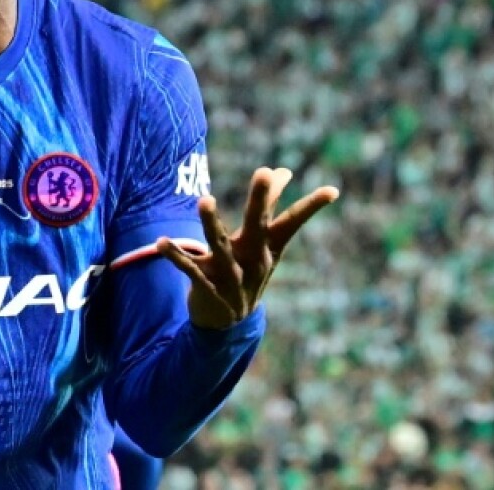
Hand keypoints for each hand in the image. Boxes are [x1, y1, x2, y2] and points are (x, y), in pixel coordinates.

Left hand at [157, 167, 339, 329]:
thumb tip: (281, 170)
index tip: (333, 191)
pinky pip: (190, 269)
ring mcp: (231, 276)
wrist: (228, 324)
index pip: (292, 223)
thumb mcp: (262, 242)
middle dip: (261, 200)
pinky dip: (176, 255)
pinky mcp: (206, 287)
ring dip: (212, 224)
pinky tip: (161, 242)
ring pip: (221, 247)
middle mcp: (253, 260)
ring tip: (205, 199)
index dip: (311, 207)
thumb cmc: (247, 270)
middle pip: (258, 226)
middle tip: (264, 172)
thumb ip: (268, 205)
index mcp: (268, 248)